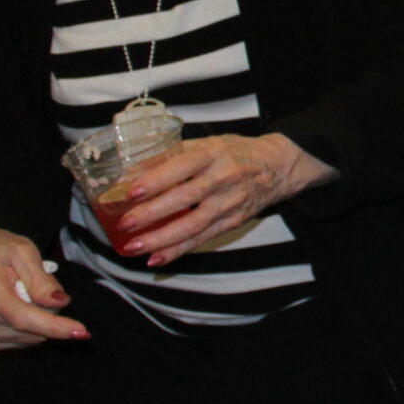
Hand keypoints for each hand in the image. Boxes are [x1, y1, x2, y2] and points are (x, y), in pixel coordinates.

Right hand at [0, 225, 88, 349]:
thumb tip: (60, 304)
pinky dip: (33, 328)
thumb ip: (41, 280)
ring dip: (42, 318)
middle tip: (45, 286)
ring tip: (29, 293)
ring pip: (31, 338)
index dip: (54, 326)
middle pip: (31, 328)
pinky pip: (23, 342)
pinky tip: (23, 306)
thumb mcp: (25, 252)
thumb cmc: (4, 250)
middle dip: (51, 311)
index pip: (23, 317)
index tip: (81, 332)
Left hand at [109, 133, 335, 264]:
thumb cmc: (235, 152)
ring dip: (162, 238)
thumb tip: (132, 173)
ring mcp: (229, 203)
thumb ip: (171, 156)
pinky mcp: (232, 222)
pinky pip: (202, 239)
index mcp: (214, 154)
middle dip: (153, 213)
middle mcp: (223, 178)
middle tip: (126, 223)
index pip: (183, 166)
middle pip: (186, 198)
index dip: (157, 179)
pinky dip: (178, 250)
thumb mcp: (207, 144)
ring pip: (193, 225)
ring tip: (134, 247)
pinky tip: (156, 258)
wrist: (277, 167)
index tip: (132, 191)